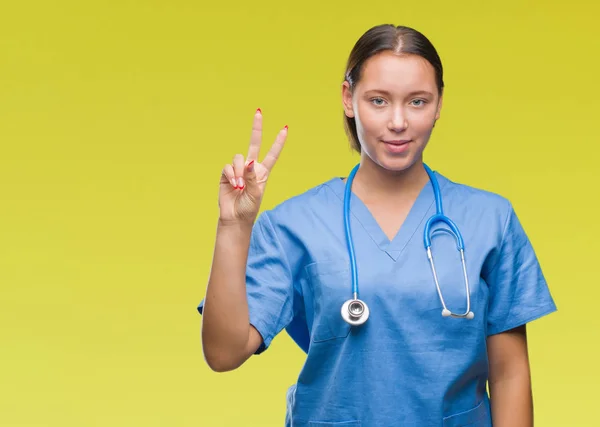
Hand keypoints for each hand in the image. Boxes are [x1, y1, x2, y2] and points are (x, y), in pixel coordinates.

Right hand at [219, 109, 287, 224]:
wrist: (235, 217)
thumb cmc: (249, 208)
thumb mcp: (256, 194)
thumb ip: (253, 177)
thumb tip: (249, 161)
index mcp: (263, 172)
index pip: (272, 154)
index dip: (278, 142)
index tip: (285, 128)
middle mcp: (251, 168)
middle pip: (254, 143)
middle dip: (256, 128)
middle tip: (258, 112)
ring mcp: (239, 169)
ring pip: (238, 158)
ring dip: (240, 172)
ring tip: (241, 187)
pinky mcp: (227, 173)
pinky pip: (228, 167)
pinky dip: (232, 175)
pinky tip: (234, 186)